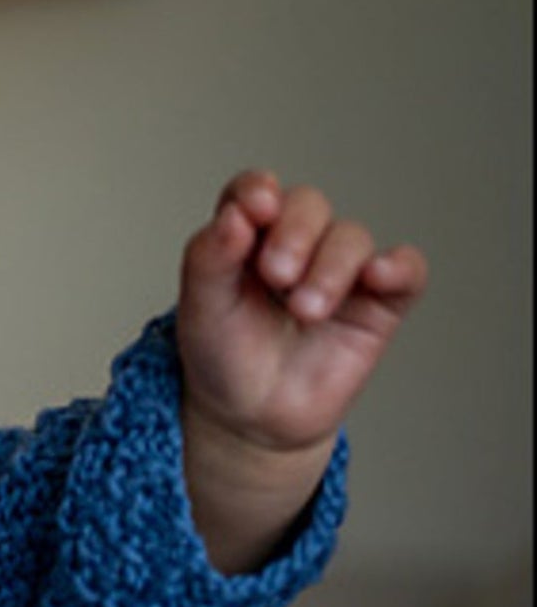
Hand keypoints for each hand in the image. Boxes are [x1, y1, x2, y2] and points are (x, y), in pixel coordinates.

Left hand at [177, 170, 426, 453]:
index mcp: (247, 236)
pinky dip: (398, 266)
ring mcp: (339, 271)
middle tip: (276, 275)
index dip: (258, 189)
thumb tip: (235, 213)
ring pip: (351, 237)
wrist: (250, 417)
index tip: (257, 207)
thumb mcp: (201, 308)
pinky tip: (378, 275)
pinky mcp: (378, 302)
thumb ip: (209, 257)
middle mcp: (297, 244)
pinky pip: (406, 270)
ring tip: (305, 311)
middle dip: (294, 233)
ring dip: (330, 267)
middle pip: (308, 205)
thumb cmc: (222, 356)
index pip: (256, 191)